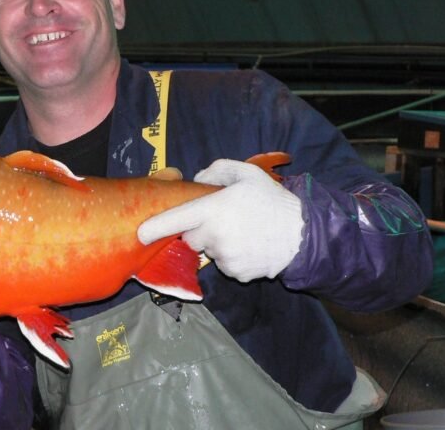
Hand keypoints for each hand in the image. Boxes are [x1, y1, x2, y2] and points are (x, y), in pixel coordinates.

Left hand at [138, 159, 303, 281]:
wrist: (304, 234)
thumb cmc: (272, 200)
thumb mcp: (246, 173)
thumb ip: (217, 170)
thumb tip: (198, 178)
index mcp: (214, 210)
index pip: (176, 220)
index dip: (155, 228)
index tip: (140, 234)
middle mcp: (215, 236)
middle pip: (192, 238)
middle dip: (200, 231)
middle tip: (222, 220)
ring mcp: (226, 259)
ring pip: (209, 252)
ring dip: (217, 244)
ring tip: (242, 233)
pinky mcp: (237, 274)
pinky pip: (224, 265)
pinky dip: (232, 258)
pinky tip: (249, 247)